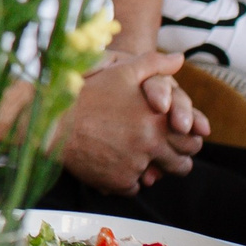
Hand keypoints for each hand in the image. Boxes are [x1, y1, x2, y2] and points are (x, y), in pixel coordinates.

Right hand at [61, 52, 201, 194]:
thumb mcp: (123, 70)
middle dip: (177, 160)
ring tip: (142, 160)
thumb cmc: (88, 93)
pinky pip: (134, 187)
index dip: (189, 140)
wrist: (53, 121)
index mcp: (158, 120)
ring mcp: (134, 166)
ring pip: (157, 177)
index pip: (191, 140)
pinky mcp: (117, 182)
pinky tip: (119, 166)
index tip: (181, 139)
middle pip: (181, 165)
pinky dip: (129, 179)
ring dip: (154, 171)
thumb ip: (156, 64)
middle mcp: (150, 145)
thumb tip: (180, 58)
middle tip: (166, 155)